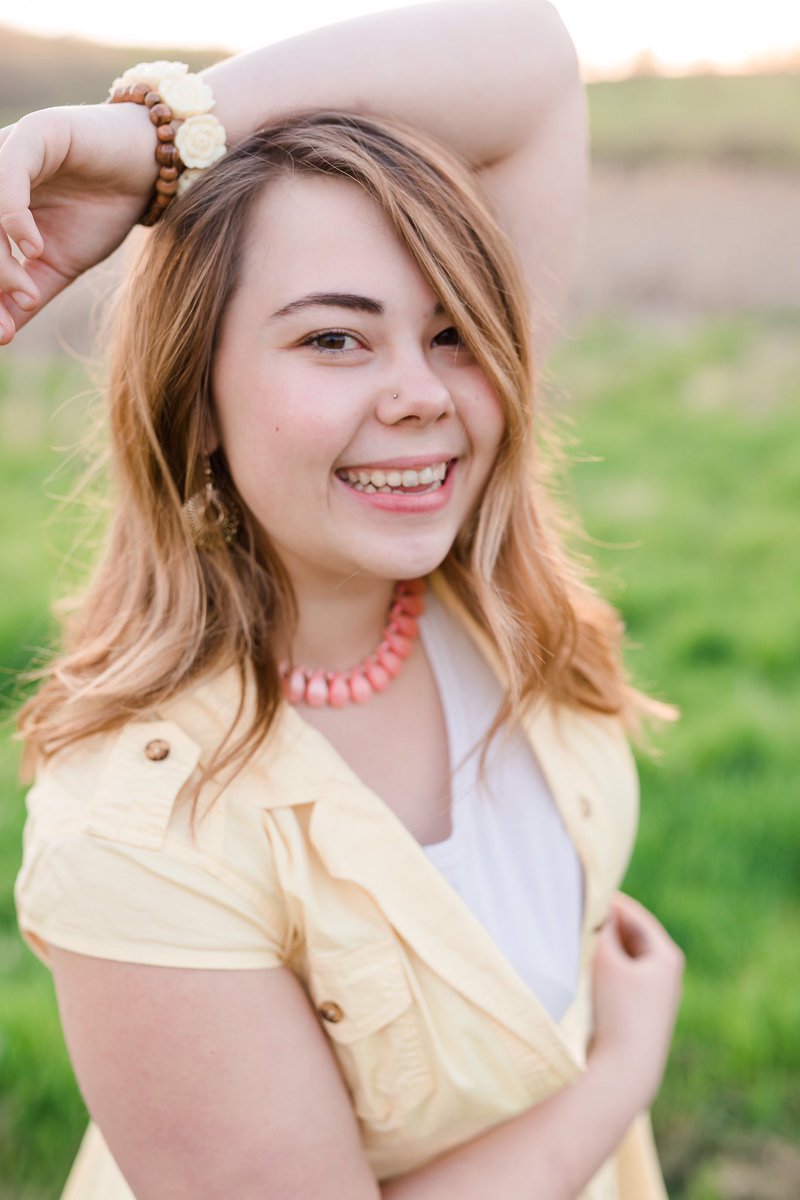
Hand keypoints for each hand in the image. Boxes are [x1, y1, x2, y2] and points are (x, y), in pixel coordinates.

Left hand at [0, 102, 157, 343]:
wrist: (152, 172)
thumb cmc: (104, 212)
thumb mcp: (61, 264)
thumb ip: (28, 293)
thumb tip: (2, 334)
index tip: (4, 335)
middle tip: (10, 321)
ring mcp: (9, 151)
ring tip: (27, 289)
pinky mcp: (34, 133)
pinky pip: (9, 175)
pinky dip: (13, 217)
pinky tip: (34, 248)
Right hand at [589, 892, 684, 1109]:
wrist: (624, 1072)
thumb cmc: (618, 1010)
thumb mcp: (607, 961)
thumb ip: (601, 927)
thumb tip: (595, 901)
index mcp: (666, 955)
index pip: (632, 914)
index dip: (605, 901)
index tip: (577, 892)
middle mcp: (665, 974)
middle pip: (628, 936)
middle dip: (602, 925)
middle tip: (571, 914)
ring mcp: (653, 995)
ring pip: (622, 958)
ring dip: (600, 948)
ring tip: (572, 940)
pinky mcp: (639, 1014)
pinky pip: (618, 980)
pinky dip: (602, 970)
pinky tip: (580, 971)